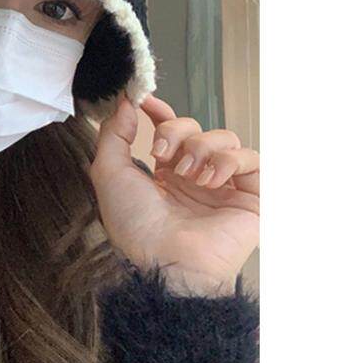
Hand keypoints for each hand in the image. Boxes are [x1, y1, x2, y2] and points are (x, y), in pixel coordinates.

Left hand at [88, 93, 259, 296]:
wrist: (167, 262)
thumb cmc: (136, 228)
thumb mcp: (109, 175)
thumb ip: (114, 135)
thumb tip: (124, 103)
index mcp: (164, 176)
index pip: (170, 130)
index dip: (161, 112)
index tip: (146, 100)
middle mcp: (195, 179)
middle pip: (195, 128)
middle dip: (176, 132)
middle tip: (162, 154)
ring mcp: (224, 188)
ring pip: (224, 138)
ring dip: (202, 147)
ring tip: (188, 175)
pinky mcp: (251, 197)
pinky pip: (251, 158)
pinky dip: (229, 160)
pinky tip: (210, 180)